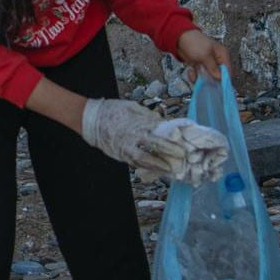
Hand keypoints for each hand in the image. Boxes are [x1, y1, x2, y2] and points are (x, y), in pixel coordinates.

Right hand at [82, 98, 227, 184]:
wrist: (91, 120)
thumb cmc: (114, 111)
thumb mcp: (133, 108)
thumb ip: (150, 116)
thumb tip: (166, 122)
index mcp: (138, 123)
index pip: (161, 131)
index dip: (175, 138)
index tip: (188, 143)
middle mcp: (134, 137)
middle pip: (157, 146)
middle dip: (172, 153)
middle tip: (186, 158)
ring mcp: (127, 148)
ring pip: (147, 160)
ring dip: (162, 166)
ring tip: (174, 171)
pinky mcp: (122, 156)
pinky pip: (138, 164)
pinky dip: (150, 168)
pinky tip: (160, 171)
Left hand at [176, 29, 230, 82]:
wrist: (179, 39)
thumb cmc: (195, 43)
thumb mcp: (205, 55)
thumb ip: (213, 67)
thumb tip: (220, 78)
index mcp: (222, 55)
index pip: (228, 70)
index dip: (224, 79)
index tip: (217, 86)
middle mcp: (216, 60)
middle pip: (217, 75)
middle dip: (209, 79)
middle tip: (202, 80)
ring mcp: (207, 64)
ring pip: (207, 77)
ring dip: (200, 78)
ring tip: (194, 74)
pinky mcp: (199, 66)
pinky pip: (199, 75)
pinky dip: (194, 76)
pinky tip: (190, 71)